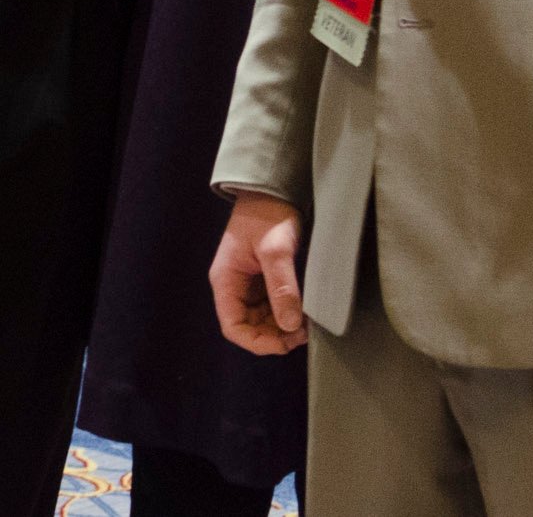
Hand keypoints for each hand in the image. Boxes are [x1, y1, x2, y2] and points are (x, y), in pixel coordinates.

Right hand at [210, 193, 307, 353]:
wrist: (272, 188)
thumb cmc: (267, 213)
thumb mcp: (275, 250)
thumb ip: (282, 288)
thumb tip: (290, 325)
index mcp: (226, 280)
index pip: (233, 326)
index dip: (257, 341)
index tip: (284, 342)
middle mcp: (234, 285)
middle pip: (249, 326)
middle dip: (274, 335)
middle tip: (302, 333)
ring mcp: (248, 283)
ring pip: (261, 319)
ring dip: (281, 327)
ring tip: (306, 324)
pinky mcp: (262, 278)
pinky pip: (271, 306)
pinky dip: (286, 314)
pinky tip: (303, 312)